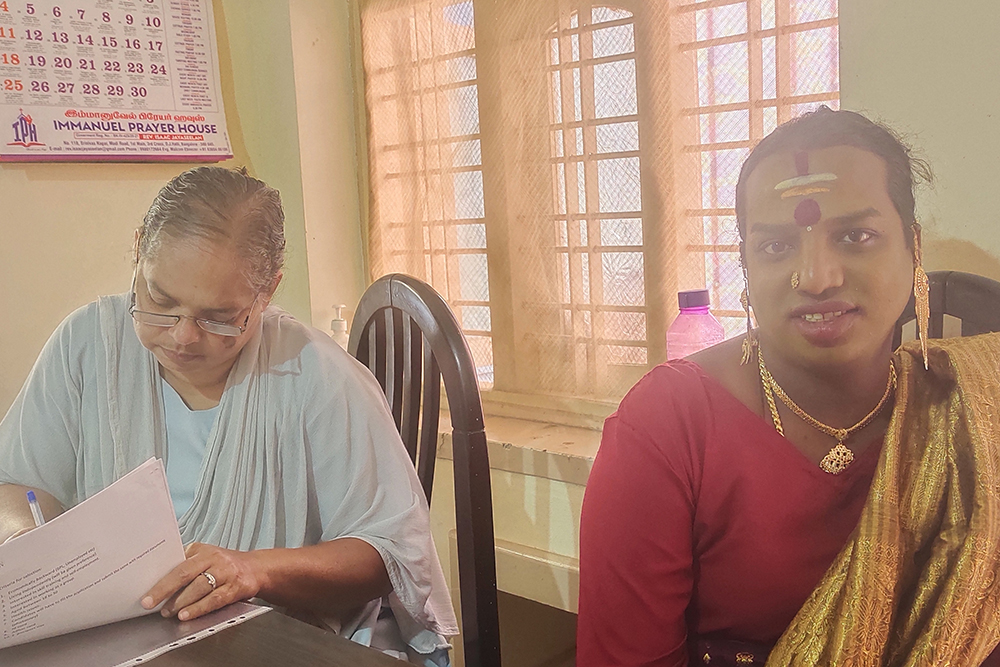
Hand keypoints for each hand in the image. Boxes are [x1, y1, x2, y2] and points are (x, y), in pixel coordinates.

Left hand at [141, 542, 264, 621]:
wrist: (256, 568)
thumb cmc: (225, 565)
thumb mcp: (206, 557)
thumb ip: (186, 564)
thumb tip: (157, 579)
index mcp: (202, 551)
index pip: (178, 564)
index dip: (161, 580)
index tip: (145, 593)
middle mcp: (214, 559)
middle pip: (185, 574)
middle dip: (164, 590)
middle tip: (150, 603)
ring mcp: (226, 573)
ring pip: (200, 587)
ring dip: (181, 602)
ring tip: (168, 612)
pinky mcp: (235, 587)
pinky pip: (214, 599)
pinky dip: (199, 608)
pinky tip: (187, 614)